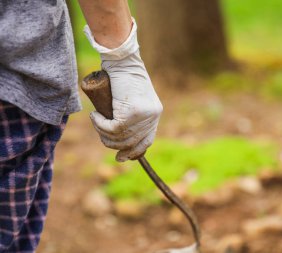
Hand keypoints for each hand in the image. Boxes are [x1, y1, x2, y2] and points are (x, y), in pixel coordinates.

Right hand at [85, 19, 162, 160]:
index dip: (133, 152)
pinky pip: (112, 128)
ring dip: (104, 134)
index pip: (147, 141)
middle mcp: (152, 116)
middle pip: (132, 143)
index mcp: (154, 114)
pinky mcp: (132, 112)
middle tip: (103, 138)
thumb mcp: (132, 97)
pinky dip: (100, 125)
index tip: (121, 157)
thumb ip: (132, 113)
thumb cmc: (123, 75)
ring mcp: (143, 115)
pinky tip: (95, 116)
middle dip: (114, 145)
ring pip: (120, 137)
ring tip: (97, 121)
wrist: (122, 59)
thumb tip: (122, 133)